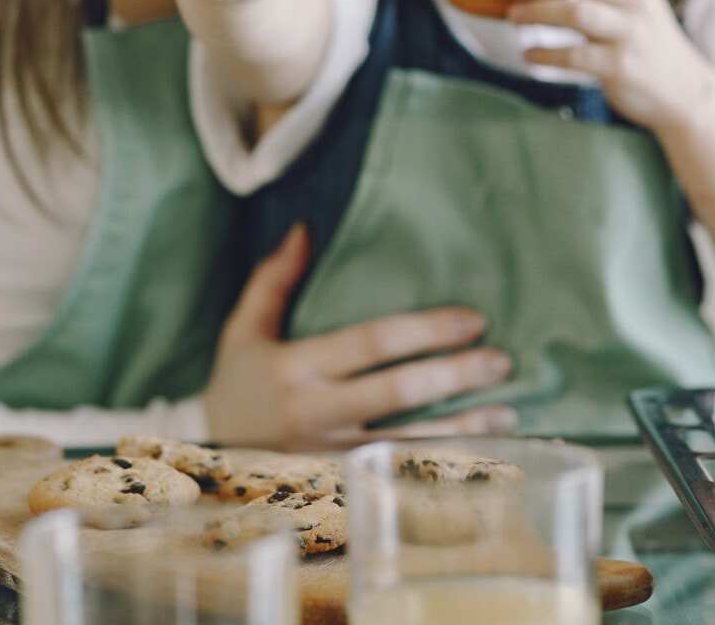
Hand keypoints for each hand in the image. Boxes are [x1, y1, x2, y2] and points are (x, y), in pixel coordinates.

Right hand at [202, 224, 516, 448]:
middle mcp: (316, 413)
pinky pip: (400, 477)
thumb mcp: (242, 327)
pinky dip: (444, 470)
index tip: (472, 319)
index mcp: (296, 367)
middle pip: (397, 393)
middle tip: (501, 360)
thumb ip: (274, 278)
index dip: (424, 330)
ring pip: (407, 444)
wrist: (205, 458)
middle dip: (454, 376)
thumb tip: (305, 228)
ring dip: (462, 430)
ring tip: (508, 413)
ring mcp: (330, 457)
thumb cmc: (236, 383)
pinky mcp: (340, 487)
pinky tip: (482, 460)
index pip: (371, 343)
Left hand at [508, 0, 713, 130]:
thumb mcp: (630, 4)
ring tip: (514, 17)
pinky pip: (572, 55)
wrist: (683, 91)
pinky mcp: (621, 67)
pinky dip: (544, 53)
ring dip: (535, 12)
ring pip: (573, 11)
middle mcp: (636, 1)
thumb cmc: (643, 41)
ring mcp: (630, 34)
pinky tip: (529, 54)